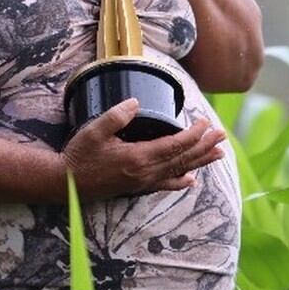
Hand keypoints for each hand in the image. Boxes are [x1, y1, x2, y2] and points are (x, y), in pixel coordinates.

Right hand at [62, 99, 226, 199]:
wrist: (65, 183)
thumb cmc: (79, 155)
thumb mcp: (94, 131)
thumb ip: (116, 115)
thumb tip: (136, 102)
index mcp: (138, 158)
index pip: (175, 146)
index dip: (193, 135)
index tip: (206, 123)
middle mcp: (145, 173)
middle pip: (183, 159)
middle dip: (204, 146)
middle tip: (222, 135)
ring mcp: (142, 182)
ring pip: (179, 172)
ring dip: (200, 162)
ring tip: (218, 154)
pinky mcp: (137, 188)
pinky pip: (165, 185)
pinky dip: (181, 181)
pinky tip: (191, 180)